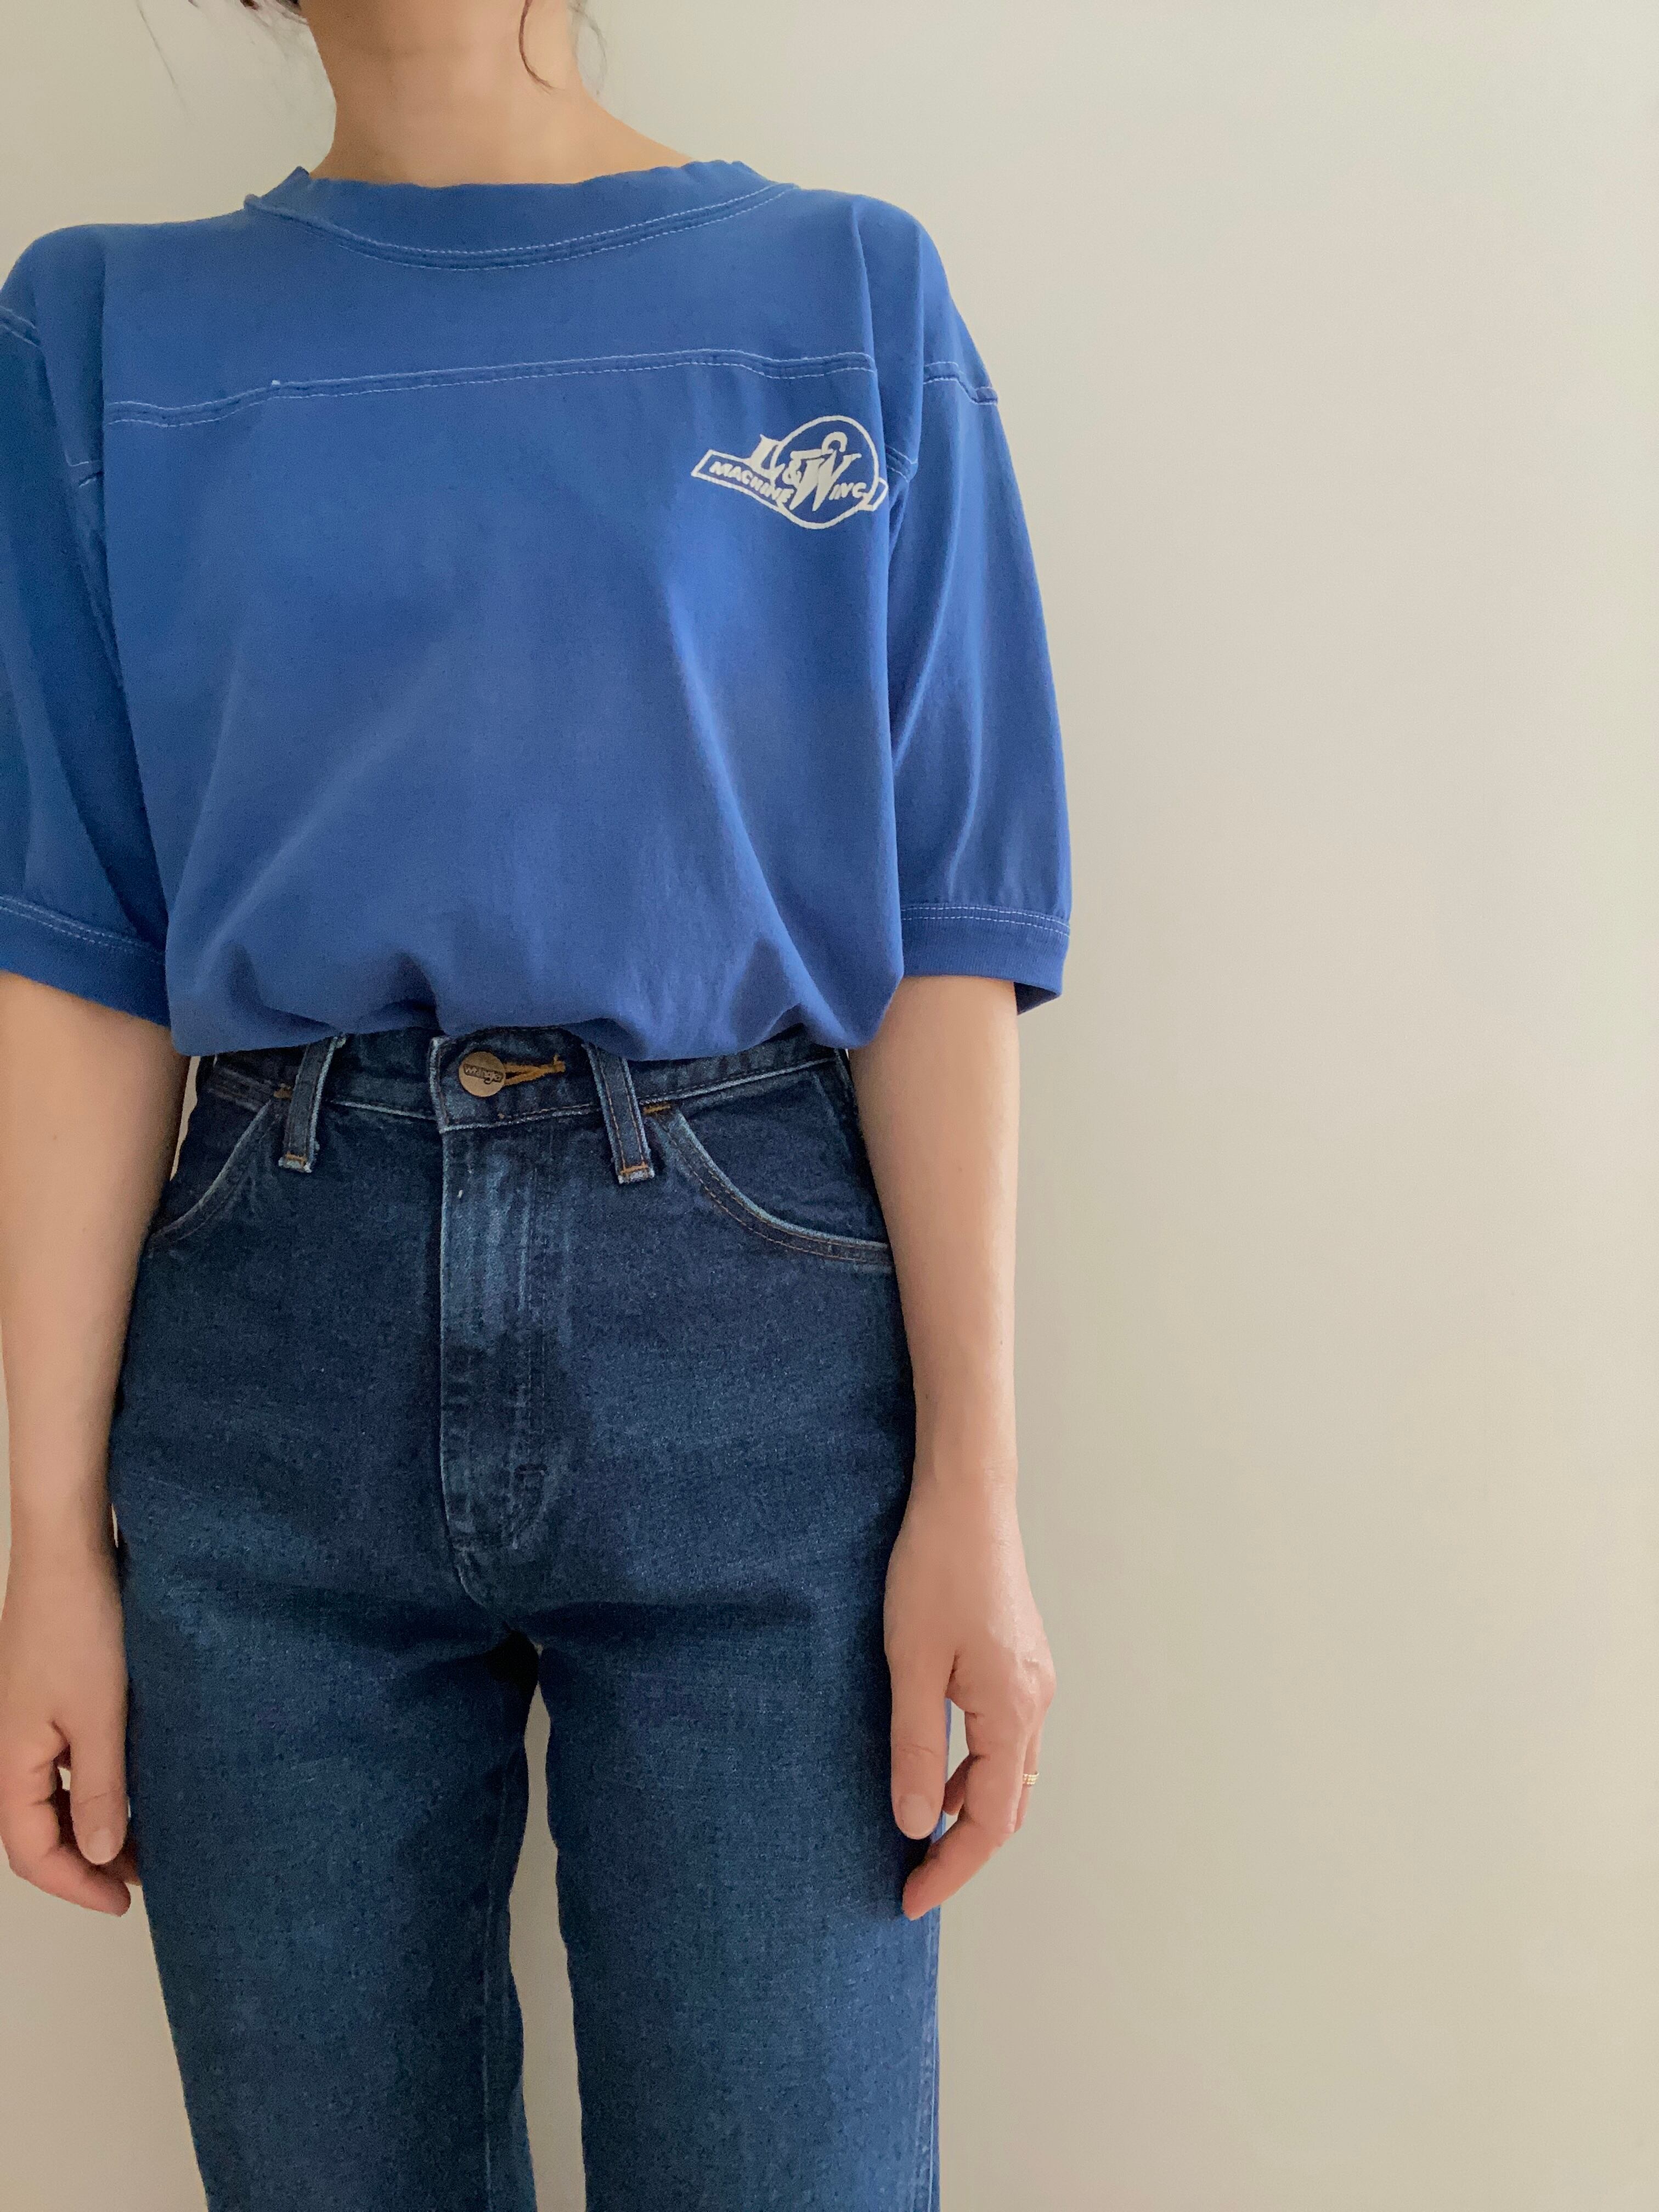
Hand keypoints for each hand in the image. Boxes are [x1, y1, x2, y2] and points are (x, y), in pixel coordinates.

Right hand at [0, 1535, 136, 1913]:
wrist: (69, 1547)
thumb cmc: (78, 1621)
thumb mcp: (99, 1715)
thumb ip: (99, 1788)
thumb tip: (99, 1854)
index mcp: (10, 1759)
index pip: (31, 1851)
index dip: (76, 1885)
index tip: (123, 1901)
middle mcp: (11, 1744)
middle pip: (38, 1828)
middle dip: (86, 1861)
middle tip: (141, 1876)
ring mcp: (28, 1718)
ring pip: (52, 1794)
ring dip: (92, 1822)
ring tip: (145, 1836)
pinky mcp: (50, 1692)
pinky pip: (63, 1758)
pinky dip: (94, 1783)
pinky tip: (131, 1780)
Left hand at [884, 1461, 1054, 1917]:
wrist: (967, 1499)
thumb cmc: (935, 1571)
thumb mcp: (911, 1664)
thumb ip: (915, 1748)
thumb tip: (915, 1825)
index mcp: (1013, 1712)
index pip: (989, 1822)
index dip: (951, 1868)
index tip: (910, 1899)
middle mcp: (1036, 1703)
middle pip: (1010, 1807)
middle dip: (965, 1850)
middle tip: (913, 1877)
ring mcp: (1033, 1679)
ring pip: (1011, 1773)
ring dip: (971, 1808)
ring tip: (918, 1829)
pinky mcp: (1020, 1660)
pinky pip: (1006, 1737)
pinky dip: (976, 1767)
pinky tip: (937, 1764)